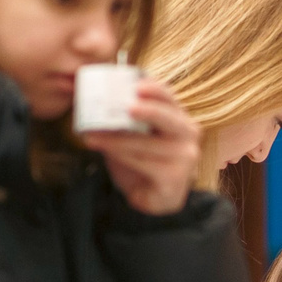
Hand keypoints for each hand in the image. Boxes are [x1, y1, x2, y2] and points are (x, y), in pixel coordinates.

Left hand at [82, 92, 202, 214]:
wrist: (152, 196)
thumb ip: (127, 119)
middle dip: (148, 111)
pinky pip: (143, 163)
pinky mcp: (174, 178)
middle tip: (128, 107)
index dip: (155, 90)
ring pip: (148, 143)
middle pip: (168, 118)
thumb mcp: (137, 135)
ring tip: (93, 134)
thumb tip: (98, 101)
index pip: (169, 98)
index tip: (136, 85)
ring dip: (117, 138)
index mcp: (179, 118)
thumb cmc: (144, 160)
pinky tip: (103, 149)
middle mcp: (188, 135)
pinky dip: (119, 154)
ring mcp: (184, 158)